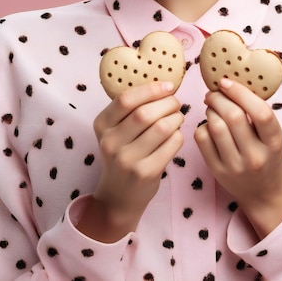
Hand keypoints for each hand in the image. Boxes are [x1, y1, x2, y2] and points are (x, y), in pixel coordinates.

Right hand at [76, 82, 183, 241]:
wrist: (118, 196)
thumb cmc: (123, 153)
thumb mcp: (116, 130)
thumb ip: (131, 109)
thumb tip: (164, 84)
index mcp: (102, 124)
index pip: (126, 99)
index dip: (151, 89)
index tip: (168, 86)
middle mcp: (110, 142)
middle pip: (145, 113)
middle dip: (168, 103)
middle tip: (176, 103)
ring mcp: (127, 160)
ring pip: (161, 128)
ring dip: (176, 118)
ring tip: (178, 117)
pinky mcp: (145, 173)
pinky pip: (171, 145)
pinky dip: (179, 135)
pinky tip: (176, 135)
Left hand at [194, 78, 281, 238]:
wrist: (267, 194)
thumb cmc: (269, 155)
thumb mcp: (272, 136)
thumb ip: (257, 113)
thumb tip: (230, 83)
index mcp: (274, 142)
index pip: (260, 112)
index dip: (241, 92)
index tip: (226, 82)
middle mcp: (255, 156)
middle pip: (233, 116)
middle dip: (219, 98)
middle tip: (214, 93)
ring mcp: (235, 166)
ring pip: (215, 126)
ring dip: (210, 110)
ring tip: (212, 108)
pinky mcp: (217, 171)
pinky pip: (202, 139)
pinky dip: (203, 126)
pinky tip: (209, 126)